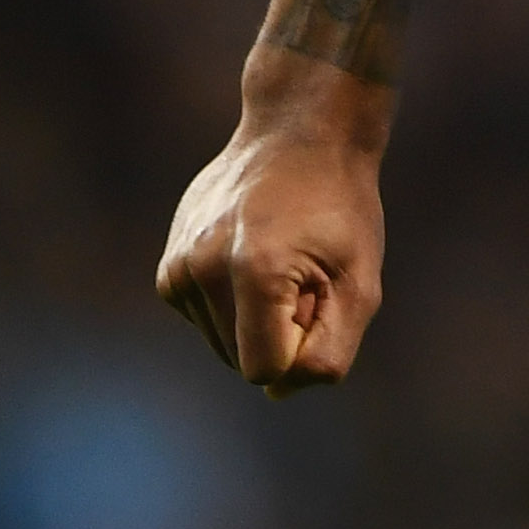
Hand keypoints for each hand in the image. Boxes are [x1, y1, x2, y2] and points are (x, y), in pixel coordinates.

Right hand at [155, 90, 389, 395]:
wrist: (299, 135)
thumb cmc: (340, 207)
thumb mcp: (360, 280)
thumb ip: (327, 350)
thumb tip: (276, 393)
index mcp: (252, 271)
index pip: (267, 371)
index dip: (303, 343)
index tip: (319, 290)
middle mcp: (201, 270)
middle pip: (242, 360)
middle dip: (280, 330)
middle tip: (304, 268)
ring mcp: (177, 269)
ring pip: (224, 345)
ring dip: (258, 317)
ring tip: (280, 257)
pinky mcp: (168, 272)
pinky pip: (209, 322)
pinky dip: (236, 305)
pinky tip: (253, 254)